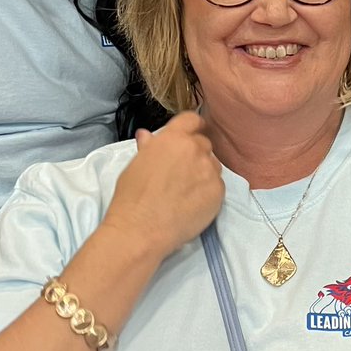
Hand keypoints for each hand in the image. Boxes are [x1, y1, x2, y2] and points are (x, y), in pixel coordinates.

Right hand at [102, 112, 223, 259]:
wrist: (141, 230)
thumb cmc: (131, 198)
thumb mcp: (135, 166)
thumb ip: (148, 147)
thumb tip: (146, 135)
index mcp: (173, 138)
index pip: (192, 119)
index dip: (192, 126)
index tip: (192, 132)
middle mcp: (195, 149)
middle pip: (203, 143)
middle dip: (194, 153)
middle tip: (181, 171)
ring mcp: (210, 170)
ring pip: (212, 164)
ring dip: (203, 171)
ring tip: (185, 189)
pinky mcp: (219, 191)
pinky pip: (217, 184)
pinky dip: (208, 190)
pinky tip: (193, 202)